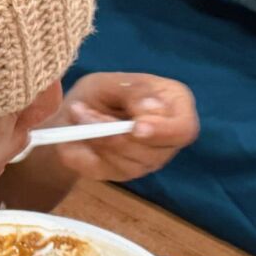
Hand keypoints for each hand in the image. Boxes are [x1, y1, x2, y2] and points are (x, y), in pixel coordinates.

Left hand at [48, 73, 198, 181]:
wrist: (71, 117)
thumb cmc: (99, 93)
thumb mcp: (111, 82)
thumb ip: (134, 91)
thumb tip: (152, 107)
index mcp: (176, 105)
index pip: (184, 128)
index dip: (162, 130)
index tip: (136, 126)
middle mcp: (169, 137)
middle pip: (158, 151)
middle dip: (118, 134)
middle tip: (86, 113)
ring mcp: (150, 159)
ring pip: (132, 162)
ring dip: (99, 137)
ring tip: (81, 114)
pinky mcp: (127, 173)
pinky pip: (111, 169)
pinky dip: (91, 149)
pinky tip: (82, 133)